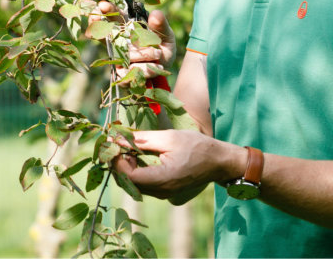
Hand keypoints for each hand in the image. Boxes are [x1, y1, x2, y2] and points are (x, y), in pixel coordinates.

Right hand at [87, 1, 176, 83]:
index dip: (107, 11)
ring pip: (123, 55)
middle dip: (100, 26)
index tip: (102, 5)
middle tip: (101, 19)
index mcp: (127, 28)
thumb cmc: (162, 48)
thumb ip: (161, 25)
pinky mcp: (122, 74)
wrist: (164, 70)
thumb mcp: (166, 35)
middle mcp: (119, 42)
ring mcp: (119, 58)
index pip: (114, 17)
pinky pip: (130, 71)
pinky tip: (157, 67)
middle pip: (104, 33)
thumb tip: (156, 13)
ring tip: (157, 53)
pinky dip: (145, 69)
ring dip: (141, 54)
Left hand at [112, 129, 242, 204]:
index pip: (128, 177)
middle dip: (118, 163)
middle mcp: (162, 192)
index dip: (116, 161)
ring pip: (133, 185)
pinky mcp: (164, 191)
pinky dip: (134, 171)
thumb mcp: (168, 137)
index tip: (113, 143)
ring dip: (125, 167)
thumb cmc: (197, 146)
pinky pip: (142, 185)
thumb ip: (141, 139)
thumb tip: (117, 138)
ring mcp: (163, 194)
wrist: (219, 161)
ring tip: (126, 147)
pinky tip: (135, 155)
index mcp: (163, 180)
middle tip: (116, 143)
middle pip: (128, 183)